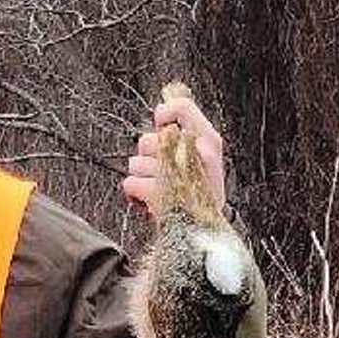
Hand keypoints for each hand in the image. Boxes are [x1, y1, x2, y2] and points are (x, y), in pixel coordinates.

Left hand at [121, 82, 226, 218]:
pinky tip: (151, 201)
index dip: (165, 111)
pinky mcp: (160, 194)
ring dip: (143, 177)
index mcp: (208, 142)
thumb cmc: (201, 193)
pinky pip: (130, 182)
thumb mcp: (204, 158)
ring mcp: (176, 174)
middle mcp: (194, 155)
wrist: (205, 233)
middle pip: (148, 140)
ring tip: (162, 190)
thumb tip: (164, 104)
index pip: (182, 108)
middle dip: (149, 157)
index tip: (160, 121)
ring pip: (135, 162)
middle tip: (166, 174)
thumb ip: (187, 131)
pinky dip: (135, 194)